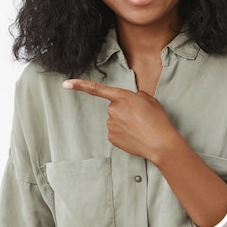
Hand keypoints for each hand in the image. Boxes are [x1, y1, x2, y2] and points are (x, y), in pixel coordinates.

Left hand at [62, 79, 178, 159]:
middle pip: (114, 107)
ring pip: (115, 120)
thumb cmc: (157, 120)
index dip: (80, 85)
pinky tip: (135, 136)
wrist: (160, 143)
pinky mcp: (112, 138)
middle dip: (125, 111)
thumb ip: (135, 96)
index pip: (97, 89)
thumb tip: (128, 102)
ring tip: (140, 128)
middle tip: (140, 117)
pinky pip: (115, 132)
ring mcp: (110, 125)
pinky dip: (124, 133)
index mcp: (123, 97)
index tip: (66, 83)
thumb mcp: (149, 99)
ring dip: (125, 123)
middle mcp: (113, 110)